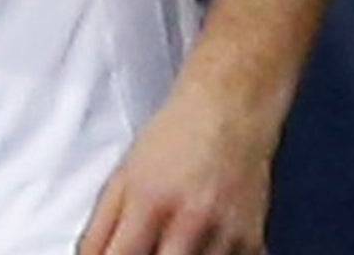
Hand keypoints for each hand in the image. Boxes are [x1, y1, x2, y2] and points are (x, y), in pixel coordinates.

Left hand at [76, 86, 271, 254]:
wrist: (229, 112)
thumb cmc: (174, 140)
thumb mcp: (124, 178)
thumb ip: (101, 226)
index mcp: (149, 203)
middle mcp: (190, 222)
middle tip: (143, 246)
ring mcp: (225, 236)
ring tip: (168, 242)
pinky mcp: (253, 244)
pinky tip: (198, 245)